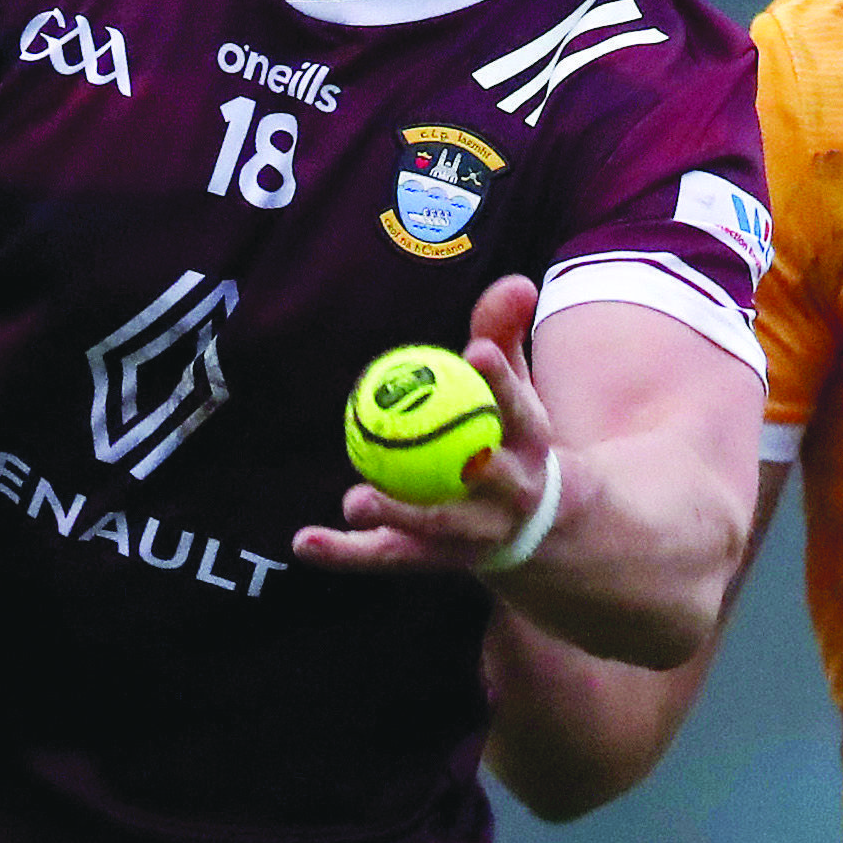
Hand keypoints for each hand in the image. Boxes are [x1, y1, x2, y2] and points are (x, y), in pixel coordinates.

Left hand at [292, 275, 568, 577]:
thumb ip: (505, 335)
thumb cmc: (512, 438)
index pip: (519, 410)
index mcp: (533, 446)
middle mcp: (511, 496)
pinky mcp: (436, 559)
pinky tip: (303, 541)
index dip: (501, 382)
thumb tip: (516, 282)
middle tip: (419, 441)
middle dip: (466, 467)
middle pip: (489, 481)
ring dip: (398, 514)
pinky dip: (344, 552)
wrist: (540, 528)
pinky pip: (388, 555)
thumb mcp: (515, 390)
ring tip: (354, 500)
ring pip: (436, 527)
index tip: (476, 352)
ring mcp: (475, 535)